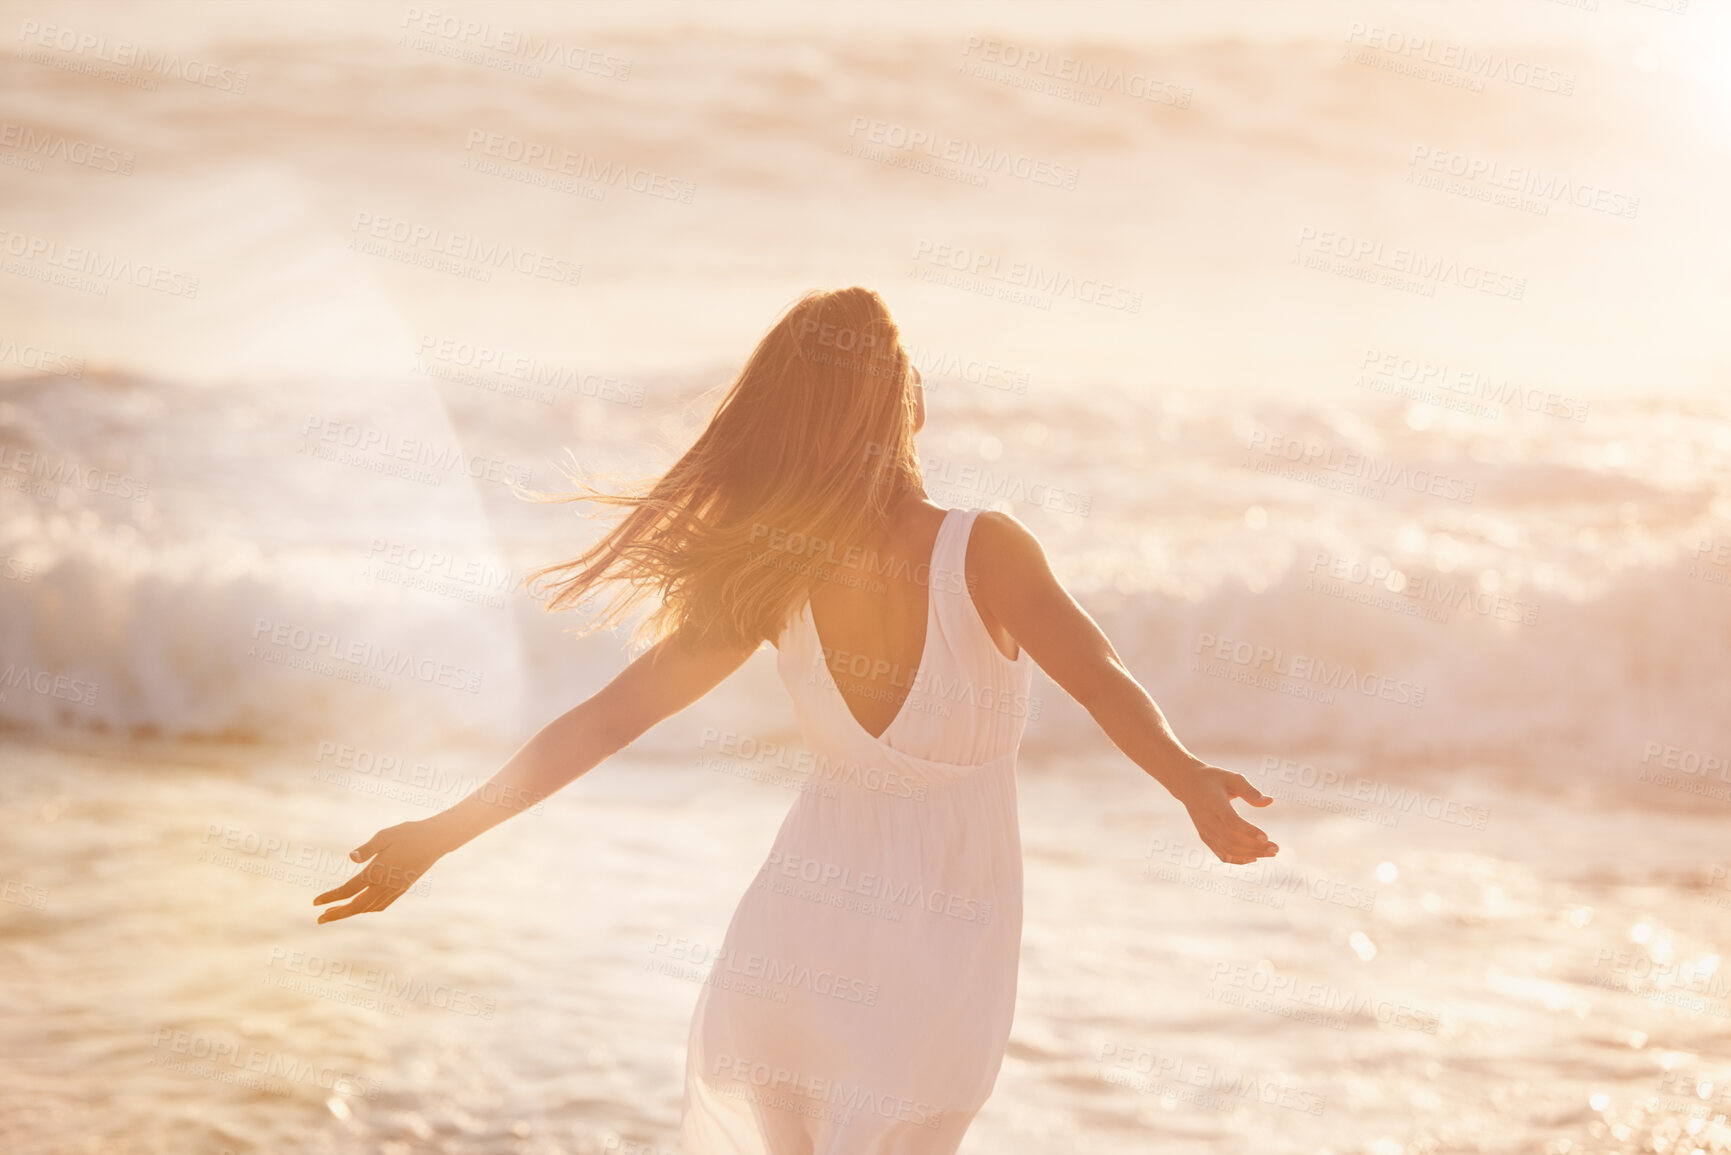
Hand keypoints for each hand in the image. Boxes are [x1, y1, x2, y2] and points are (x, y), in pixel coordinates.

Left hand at [313, 818, 451, 923]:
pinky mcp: (401, 889)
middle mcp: (385, 885)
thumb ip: (368, 848)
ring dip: (350, 912)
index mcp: (377, 871)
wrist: (435, 841)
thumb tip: (351, 858)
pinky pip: (381, 905)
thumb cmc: (409, 833)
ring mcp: (395, 889)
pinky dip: (367, 909)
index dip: (330, 897)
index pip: (348, 889)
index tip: (315, 902)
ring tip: (335, 912)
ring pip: (369, 908)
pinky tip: (361, 907)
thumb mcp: (386, 835)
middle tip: (320, 919)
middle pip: (356, 906)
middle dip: (337, 914)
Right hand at [1172, 765, 1277, 864]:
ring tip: (1270, 853)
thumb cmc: (1214, 778)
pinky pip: (1221, 853)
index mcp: (1214, 802)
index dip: (1248, 831)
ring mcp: (1205, 830)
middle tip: (1276, 848)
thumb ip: (1250, 791)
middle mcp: (1208, 819)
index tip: (1266, 837)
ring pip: (1228, 849)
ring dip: (1250, 854)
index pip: (1231, 821)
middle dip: (1255, 847)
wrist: (1187, 783)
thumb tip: (1270, 801)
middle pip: (1231, 840)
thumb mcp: (1232, 778)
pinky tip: (1254, 858)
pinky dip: (1237, 859)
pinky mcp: (1205, 837)